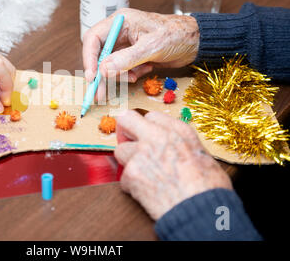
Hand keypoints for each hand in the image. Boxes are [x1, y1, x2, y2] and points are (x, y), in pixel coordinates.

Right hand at [82, 8, 199, 100]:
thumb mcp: (151, 47)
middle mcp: (119, 32)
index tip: (92, 76)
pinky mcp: (132, 56)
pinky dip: (129, 76)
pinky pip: (122, 70)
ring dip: (117, 76)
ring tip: (133, 79)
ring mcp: (125, 45)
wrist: (196, 42)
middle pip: (98, 54)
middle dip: (100, 74)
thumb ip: (126, 58)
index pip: (93, 38)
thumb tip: (103, 70)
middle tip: (99, 93)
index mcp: (120, 22)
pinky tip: (142, 74)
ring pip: (109, 65)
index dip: (89, 58)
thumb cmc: (177, 35)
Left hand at [114, 110, 231, 220]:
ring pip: (120, 150)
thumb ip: (183, 146)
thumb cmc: (209, 189)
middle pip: (126, 120)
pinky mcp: (131, 173)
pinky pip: (124, 177)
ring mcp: (141, 153)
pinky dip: (132, 186)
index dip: (148, 128)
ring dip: (129, 162)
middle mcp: (157, 136)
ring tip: (143, 175)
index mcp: (178, 131)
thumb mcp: (203, 156)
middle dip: (125, 131)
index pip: (151, 116)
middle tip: (129, 143)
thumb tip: (176, 149)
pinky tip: (146, 193)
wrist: (201, 211)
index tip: (147, 136)